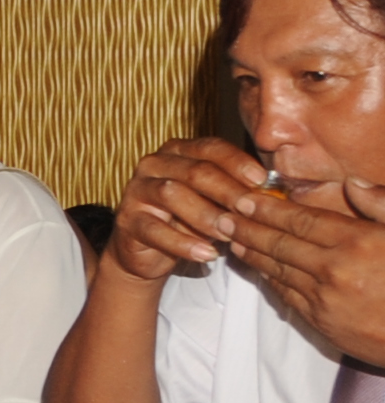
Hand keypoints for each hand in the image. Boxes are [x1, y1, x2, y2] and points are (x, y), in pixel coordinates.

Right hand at [106, 136, 266, 283]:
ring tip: (230, 234)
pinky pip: (156, 229)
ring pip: (173, 195)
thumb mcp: (216, 201)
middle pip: (195, 171)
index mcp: (178, 151)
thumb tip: (275, 192)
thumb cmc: (190, 220)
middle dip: (228, 191)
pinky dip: (184, 243)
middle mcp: (154, 164)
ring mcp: (137, 191)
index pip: (210, 148)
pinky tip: (207, 253)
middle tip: (251, 210)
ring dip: (206, 216)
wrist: (149, 250)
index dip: (238, 163)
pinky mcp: (127, 220)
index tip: (262, 181)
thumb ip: (236, 191)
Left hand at [222, 178, 384, 364]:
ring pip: (278, 270)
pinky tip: (259, 270)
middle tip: (224, 216)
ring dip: (252, 253)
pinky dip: (270, 280)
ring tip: (232, 239)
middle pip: (280, 244)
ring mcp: (326, 299)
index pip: (301, 220)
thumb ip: (381, 205)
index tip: (246, 199)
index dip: (269, 209)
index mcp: (358, 242)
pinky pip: (288, 295)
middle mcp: (335, 270)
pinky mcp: (323, 324)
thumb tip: (353, 183)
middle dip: (248, 228)